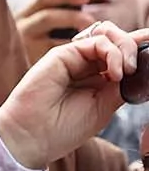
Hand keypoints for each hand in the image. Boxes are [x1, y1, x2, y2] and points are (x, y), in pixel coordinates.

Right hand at [0, 20, 147, 168]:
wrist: (33, 136)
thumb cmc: (63, 128)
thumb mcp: (105, 107)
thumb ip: (121, 86)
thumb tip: (141, 67)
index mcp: (97, 78)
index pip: (121, 54)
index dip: (139, 46)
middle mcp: (86, 65)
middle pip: (117, 39)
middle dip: (134, 47)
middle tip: (135, 69)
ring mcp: (74, 58)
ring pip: (107, 34)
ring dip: (124, 47)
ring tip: (125, 71)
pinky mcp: (62, 54)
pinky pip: (95, 41)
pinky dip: (112, 53)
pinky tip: (114, 73)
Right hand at [14, 0, 91, 63]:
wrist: (22, 84)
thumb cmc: (39, 53)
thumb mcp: (43, 30)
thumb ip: (59, 15)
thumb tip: (86, 1)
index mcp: (28, 9)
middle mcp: (22, 18)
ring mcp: (23, 34)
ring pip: (47, 17)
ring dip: (72, 17)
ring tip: (90, 25)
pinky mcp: (28, 52)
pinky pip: (53, 43)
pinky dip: (70, 43)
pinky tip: (80, 46)